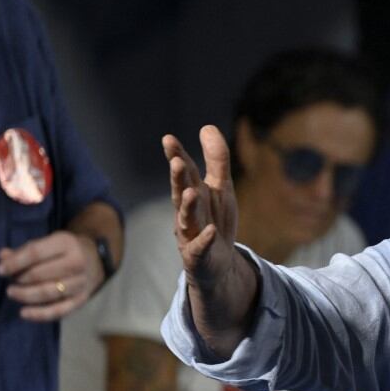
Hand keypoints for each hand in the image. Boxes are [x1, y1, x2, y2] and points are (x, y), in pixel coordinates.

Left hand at [0, 231, 102, 320]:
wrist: (96, 259)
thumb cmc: (63, 250)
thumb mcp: (47, 242)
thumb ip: (24, 251)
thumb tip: (2, 257)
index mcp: (66, 242)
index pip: (35, 253)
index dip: (15, 263)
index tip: (0, 270)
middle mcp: (76, 262)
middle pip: (40, 274)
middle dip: (20, 280)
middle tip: (10, 282)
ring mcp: (81, 282)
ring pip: (48, 293)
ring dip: (25, 295)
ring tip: (12, 293)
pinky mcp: (82, 299)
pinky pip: (59, 310)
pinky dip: (39, 314)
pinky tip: (24, 313)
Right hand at [164, 125, 239, 292]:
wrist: (217, 264)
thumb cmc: (214, 220)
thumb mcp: (220, 187)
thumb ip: (215, 159)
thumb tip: (207, 126)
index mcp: (192, 193)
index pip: (184, 173)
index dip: (177, 156)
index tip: (169, 139)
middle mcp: (187, 212)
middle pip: (180, 193)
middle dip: (178, 178)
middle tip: (176, 161)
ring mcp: (190, 234)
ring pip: (187, 219)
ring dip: (188, 205)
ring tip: (192, 191)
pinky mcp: (199, 255)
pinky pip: (200, 248)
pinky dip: (204, 240)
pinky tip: (210, 231)